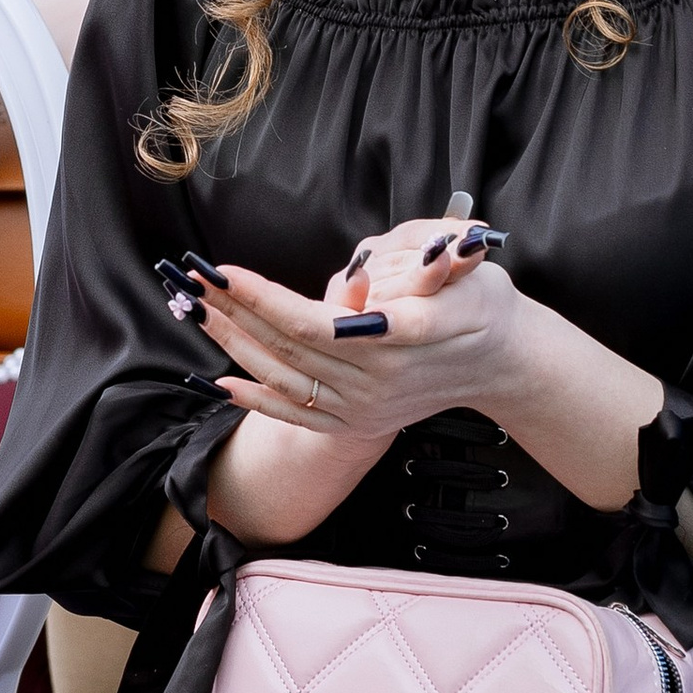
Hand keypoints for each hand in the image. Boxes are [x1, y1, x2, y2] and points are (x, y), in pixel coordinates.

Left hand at [203, 212, 660, 514]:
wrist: (504, 364)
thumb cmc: (482, 302)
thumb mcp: (470, 271)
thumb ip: (422, 269)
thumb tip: (366, 274)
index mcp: (400, 339)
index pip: (314, 321)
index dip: (263, 298)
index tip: (225, 271)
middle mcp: (379, 382)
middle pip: (288, 347)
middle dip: (233, 311)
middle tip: (189, 280)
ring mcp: (366, 409)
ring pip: (284, 378)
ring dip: (231, 345)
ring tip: (193, 310)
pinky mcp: (358, 424)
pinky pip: (296, 414)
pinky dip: (254, 399)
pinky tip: (218, 380)